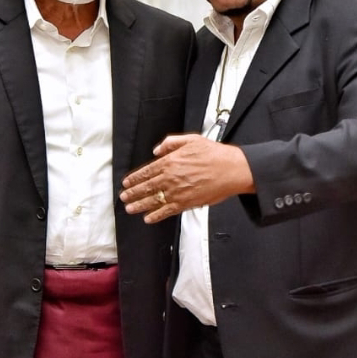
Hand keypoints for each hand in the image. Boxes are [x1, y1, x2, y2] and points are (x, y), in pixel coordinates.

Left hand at [120, 133, 254, 222]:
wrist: (232, 170)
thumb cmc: (214, 154)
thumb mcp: (191, 139)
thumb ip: (170, 143)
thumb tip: (156, 151)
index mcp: (170, 161)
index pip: (146, 172)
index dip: (134, 179)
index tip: (127, 183)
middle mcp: (171, 178)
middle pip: (146, 187)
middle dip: (133, 193)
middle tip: (124, 197)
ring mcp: (178, 192)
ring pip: (153, 200)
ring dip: (139, 205)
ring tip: (130, 208)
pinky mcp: (187, 203)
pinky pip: (167, 211)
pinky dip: (156, 215)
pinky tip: (148, 218)